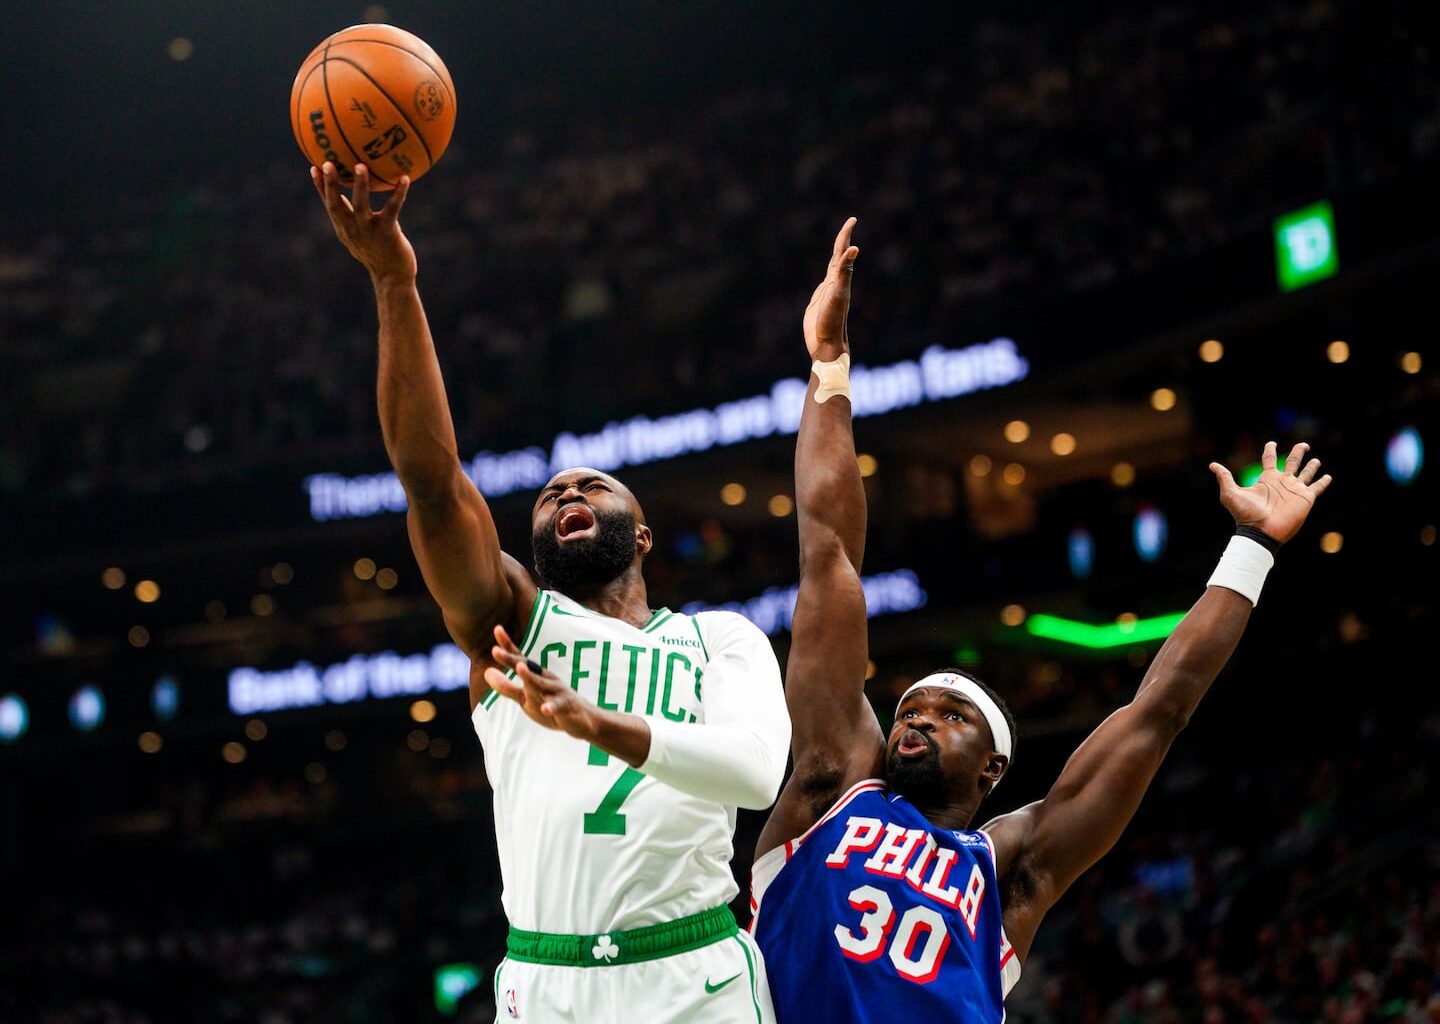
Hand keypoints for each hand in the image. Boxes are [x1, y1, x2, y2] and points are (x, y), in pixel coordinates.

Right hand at [310, 162, 416, 283]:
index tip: (313, 167)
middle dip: (330, 183)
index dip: (320, 186)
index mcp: (344, 228)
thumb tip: (348, 196)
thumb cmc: (377, 253)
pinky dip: (399, 193)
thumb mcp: (359, 235)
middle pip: (336, 204)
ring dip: (360, 185)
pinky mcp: (387, 232)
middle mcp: (352, 229)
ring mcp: (368, 231)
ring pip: (360, 205)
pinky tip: (405, 178)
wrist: (392, 277)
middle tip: (327, 163)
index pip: (328, 204)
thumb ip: (351, 217)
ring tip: (361, 166)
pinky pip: (392, 209)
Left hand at [482, 624, 602, 740]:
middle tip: (495, 650)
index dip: (507, 646)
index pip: (519, 658)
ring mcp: (557, 691)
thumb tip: (485, 672)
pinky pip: (557, 706)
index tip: (497, 629)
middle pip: (527, 667)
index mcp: (536, 675)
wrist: (583, 719)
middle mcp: (546, 678)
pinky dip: (551, 706)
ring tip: (520, 668)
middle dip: (511, 659)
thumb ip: (506, 687)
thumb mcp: (526, 696)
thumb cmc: (551, 702)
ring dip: (530, 676)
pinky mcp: (566, 706)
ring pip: (542, 684)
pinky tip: (545, 708)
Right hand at [802, 217, 859, 362]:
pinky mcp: (819, 302)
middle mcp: (835, 283)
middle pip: (839, 256)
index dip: (845, 234)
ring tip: (840, 245)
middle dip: (843, 239)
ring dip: (836, 256)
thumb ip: (845, 271)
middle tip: (849, 223)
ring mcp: (828, 292)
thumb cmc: (832, 321)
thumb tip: (854, 248)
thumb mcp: (838, 293)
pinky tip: (825, 280)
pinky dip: (824, 277)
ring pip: (832, 269)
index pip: (842, 251)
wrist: (827, 345)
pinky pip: (822, 284)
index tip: (852, 219)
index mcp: (839, 278)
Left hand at [1210, 441, 1332, 543]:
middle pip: (1292, 462)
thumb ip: (1224, 477)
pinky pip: (1317, 487)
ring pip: (1306, 473)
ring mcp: (1295, 489)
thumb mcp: (1231, 493)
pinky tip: (1328, 477)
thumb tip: (1212, 465)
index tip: (1272, 443)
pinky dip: (1323, 482)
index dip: (1270, 450)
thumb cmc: (1245, 514)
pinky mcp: (1305, 498)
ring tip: (1316, 460)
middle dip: (1298, 452)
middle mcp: (1282, 482)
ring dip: (1311, 466)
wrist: (1260, 531)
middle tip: (1303, 445)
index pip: (1270, 459)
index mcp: (1266, 479)